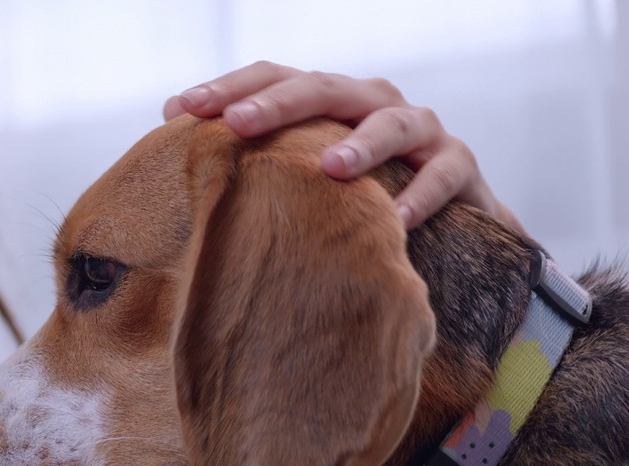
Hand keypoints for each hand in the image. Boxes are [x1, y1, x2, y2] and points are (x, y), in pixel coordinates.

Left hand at [164, 61, 523, 233]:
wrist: (450, 224)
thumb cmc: (356, 194)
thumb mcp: (305, 174)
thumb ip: (255, 159)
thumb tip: (169, 139)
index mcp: (327, 101)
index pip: (273, 77)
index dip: (227, 88)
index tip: (179, 109)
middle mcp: (370, 102)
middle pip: (323, 88)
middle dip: (278, 104)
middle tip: (238, 124)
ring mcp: (419, 130)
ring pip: (391, 123)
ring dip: (361, 144)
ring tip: (330, 168)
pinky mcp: (460, 166)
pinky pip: (442, 173)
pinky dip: (420, 195)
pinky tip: (395, 219)